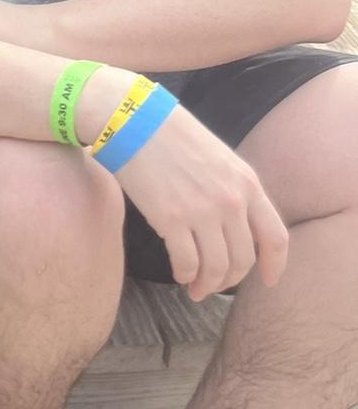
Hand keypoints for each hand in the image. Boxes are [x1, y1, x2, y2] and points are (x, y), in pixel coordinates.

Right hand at [114, 108, 288, 301]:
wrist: (132, 120)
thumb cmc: (170, 135)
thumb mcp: (218, 158)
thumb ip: (233, 190)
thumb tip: (234, 227)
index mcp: (247, 184)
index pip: (275, 238)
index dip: (274, 266)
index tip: (267, 280)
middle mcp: (230, 201)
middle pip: (243, 259)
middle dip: (229, 280)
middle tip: (213, 286)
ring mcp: (201, 211)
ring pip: (216, 267)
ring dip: (206, 284)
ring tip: (195, 288)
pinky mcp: (170, 218)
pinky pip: (187, 262)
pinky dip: (185, 275)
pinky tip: (179, 274)